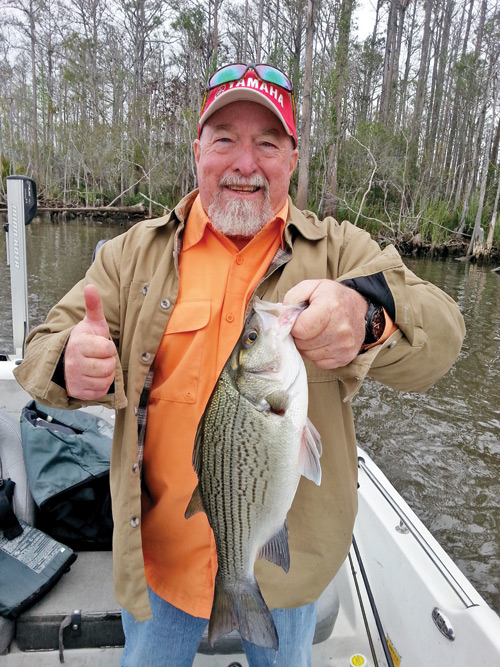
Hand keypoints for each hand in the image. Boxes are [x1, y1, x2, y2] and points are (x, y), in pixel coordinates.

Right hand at [64, 284, 115, 398]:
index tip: (100, 345)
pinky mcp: (78, 392)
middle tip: (99, 357)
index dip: (108, 347)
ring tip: (96, 366)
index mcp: (79, 344)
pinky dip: (101, 386)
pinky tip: (94, 377)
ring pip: (105, 380)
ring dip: (106, 374)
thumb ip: (94, 305)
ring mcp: (75, 379)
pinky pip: (100, 392)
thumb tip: (91, 286)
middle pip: (108, 366)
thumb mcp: (91, 322)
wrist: (66, 360)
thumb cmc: (84, 340)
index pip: (107, 348)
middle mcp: (74, 362)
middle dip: (108, 361)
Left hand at [283, 279, 367, 368]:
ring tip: (315, 332)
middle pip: (303, 344)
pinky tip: (322, 341)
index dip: (293, 325)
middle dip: (299, 336)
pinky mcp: (346, 357)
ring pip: (310, 355)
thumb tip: (282, 321)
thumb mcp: (311, 286)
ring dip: (307, 345)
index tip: (297, 319)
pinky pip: (319, 363)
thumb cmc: (332, 297)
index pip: (300, 329)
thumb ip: (292, 299)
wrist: (357, 306)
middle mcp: (341, 329)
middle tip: (306, 325)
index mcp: (331, 308)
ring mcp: (345, 345)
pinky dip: (316, 353)